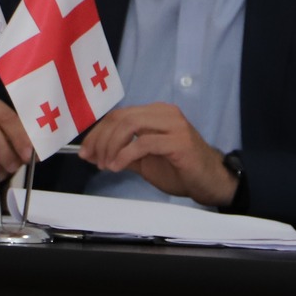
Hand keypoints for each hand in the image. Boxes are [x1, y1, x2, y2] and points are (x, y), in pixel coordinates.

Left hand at [79, 103, 234, 207]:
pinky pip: (144, 143)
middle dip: (101, 140)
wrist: (210, 182)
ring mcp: (173, 125)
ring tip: (106, 166)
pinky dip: (125, 155)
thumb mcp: (144, 161)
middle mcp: (164, 113)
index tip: (85, 152)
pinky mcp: (179, 141)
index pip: (119, 115)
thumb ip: (120, 153)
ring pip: (130, 126)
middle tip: (93, 160)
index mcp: (155, 113)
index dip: (98, 132)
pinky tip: (117, 167)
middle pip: (121, 118)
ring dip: (111, 147)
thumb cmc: (180, 170)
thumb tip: (92, 153)